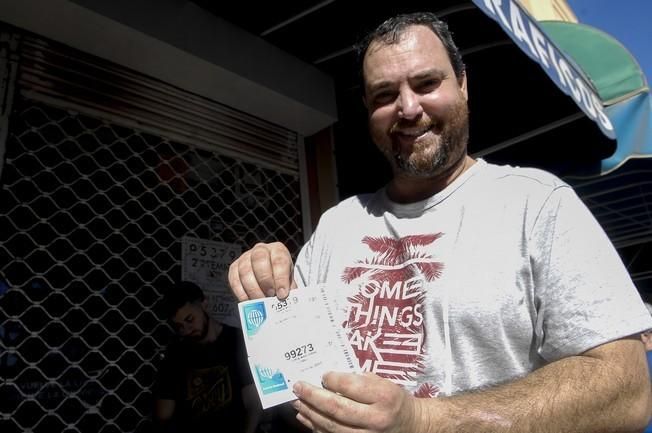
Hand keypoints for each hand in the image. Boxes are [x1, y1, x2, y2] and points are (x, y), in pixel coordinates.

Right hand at [228, 242, 296, 300]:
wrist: (269, 278)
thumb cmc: (280, 279)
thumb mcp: (288, 282)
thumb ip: (288, 291)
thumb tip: (288, 302)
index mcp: (278, 250)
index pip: (279, 260)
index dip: (280, 278)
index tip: (282, 294)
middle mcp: (261, 250)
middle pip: (259, 259)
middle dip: (265, 280)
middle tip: (270, 295)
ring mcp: (245, 258)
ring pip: (245, 270)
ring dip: (253, 289)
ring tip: (260, 301)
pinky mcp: (234, 268)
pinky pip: (234, 280)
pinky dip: (241, 293)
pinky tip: (249, 301)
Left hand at [291, 372, 424, 432]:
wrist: (410, 425)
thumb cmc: (393, 400)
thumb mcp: (383, 383)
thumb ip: (359, 380)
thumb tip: (328, 379)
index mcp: (384, 396)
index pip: (352, 386)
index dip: (333, 380)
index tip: (322, 375)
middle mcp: (376, 419)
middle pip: (338, 408)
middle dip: (313, 397)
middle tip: (298, 387)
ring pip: (331, 426)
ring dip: (310, 413)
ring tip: (297, 402)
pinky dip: (315, 427)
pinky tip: (306, 417)